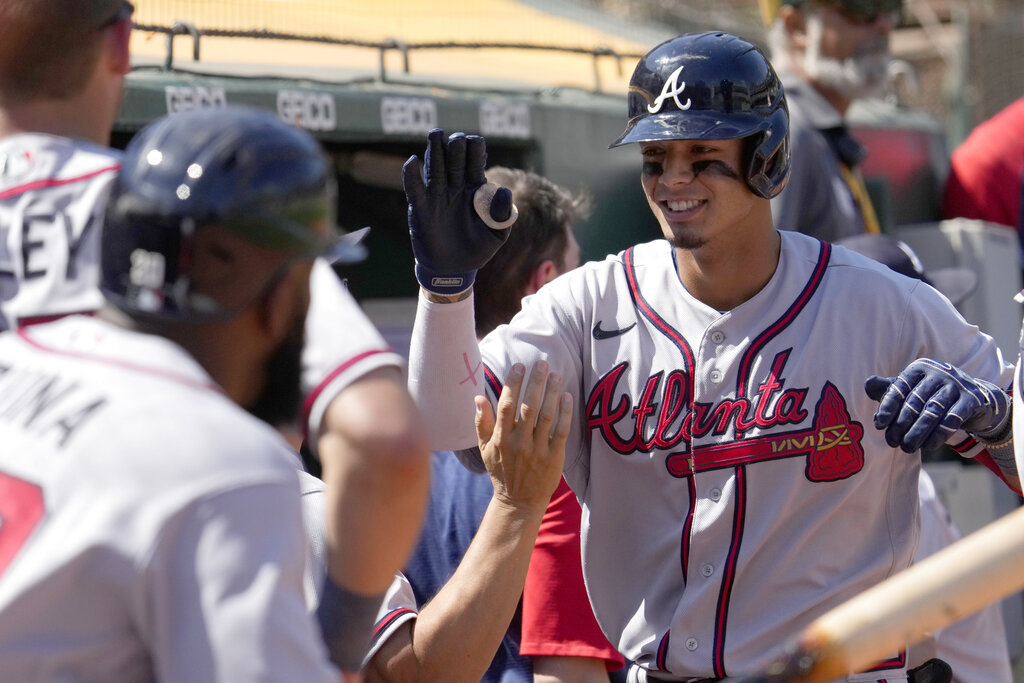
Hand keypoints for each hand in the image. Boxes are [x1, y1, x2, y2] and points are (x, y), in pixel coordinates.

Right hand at [403, 128, 515, 295]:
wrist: (455, 269)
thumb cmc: (479, 249)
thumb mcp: (497, 234)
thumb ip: (502, 214)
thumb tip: (503, 190)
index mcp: (475, 188)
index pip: (475, 162)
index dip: (475, 150)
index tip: (475, 142)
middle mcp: (455, 186)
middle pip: (455, 159)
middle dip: (456, 147)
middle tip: (457, 139)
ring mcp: (437, 195)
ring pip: (435, 167)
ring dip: (435, 151)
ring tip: (436, 133)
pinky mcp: (421, 206)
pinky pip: (414, 187)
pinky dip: (411, 175)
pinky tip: (413, 161)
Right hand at [474, 361, 570, 511]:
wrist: (519, 502)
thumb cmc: (501, 471)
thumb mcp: (485, 449)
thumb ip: (481, 422)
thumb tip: (477, 397)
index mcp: (501, 439)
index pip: (506, 406)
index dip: (512, 384)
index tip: (519, 366)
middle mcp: (519, 443)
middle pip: (528, 407)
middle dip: (535, 383)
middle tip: (541, 363)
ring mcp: (538, 450)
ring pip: (545, 416)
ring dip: (551, 393)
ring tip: (555, 374)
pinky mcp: (554, 458)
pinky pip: (561, 431)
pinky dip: (565, 413)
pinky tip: (566, 396)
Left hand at [865, 358, 1009, 452]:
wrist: (973, 399)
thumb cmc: (932, 395)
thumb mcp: (911, 390)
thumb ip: (889, 389)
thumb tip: (867, 384)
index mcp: (919, 368)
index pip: (899, 388)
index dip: (888, 407)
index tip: (879, 425)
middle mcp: (938, 373)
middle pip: (915, 402)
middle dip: (901, 425)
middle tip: (892, 442)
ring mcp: (957, 385)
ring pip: (932, 411)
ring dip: (918, 432)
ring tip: (907, 447)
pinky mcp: (972, 400)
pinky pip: (952, 419)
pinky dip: (938, 435)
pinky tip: (928, 446)